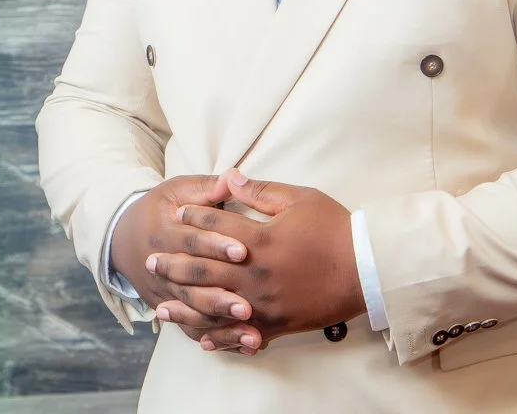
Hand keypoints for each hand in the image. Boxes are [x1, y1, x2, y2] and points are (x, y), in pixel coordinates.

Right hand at [110, 174, 261, 354]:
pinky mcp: (171, 311)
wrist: (122, 237)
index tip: (243, 250)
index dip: (215, 246)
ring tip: (250, 327)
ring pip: (192, 313)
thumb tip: (234, 176)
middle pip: (192, 284)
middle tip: (247, 304)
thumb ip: (207, 187)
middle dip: (219, 295)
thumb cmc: (160, 207)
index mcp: (165, 232)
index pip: (191, 242)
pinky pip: (193, 329)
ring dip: (220, 322)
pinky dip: (218, 339)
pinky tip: (244, 344)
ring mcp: (165, 293)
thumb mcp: (177, 189)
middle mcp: (162, 268)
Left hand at [149, 172, 365, 350]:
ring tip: (159, 306)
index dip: (194, 219)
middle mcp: (255, 274)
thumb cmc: (334, 227)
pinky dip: (215, 337)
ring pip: (212, 307)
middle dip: (174, 263)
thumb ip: (261, 191)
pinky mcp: (275, 324)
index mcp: (260, 239)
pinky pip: (238, 334)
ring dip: (183, 306)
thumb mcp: (300, 198)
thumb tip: (230, 177)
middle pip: (204, 268)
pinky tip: (198, 338)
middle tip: (150, 261)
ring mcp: (263, 303)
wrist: (366, 268)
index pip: (216, 227)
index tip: (177, 215)